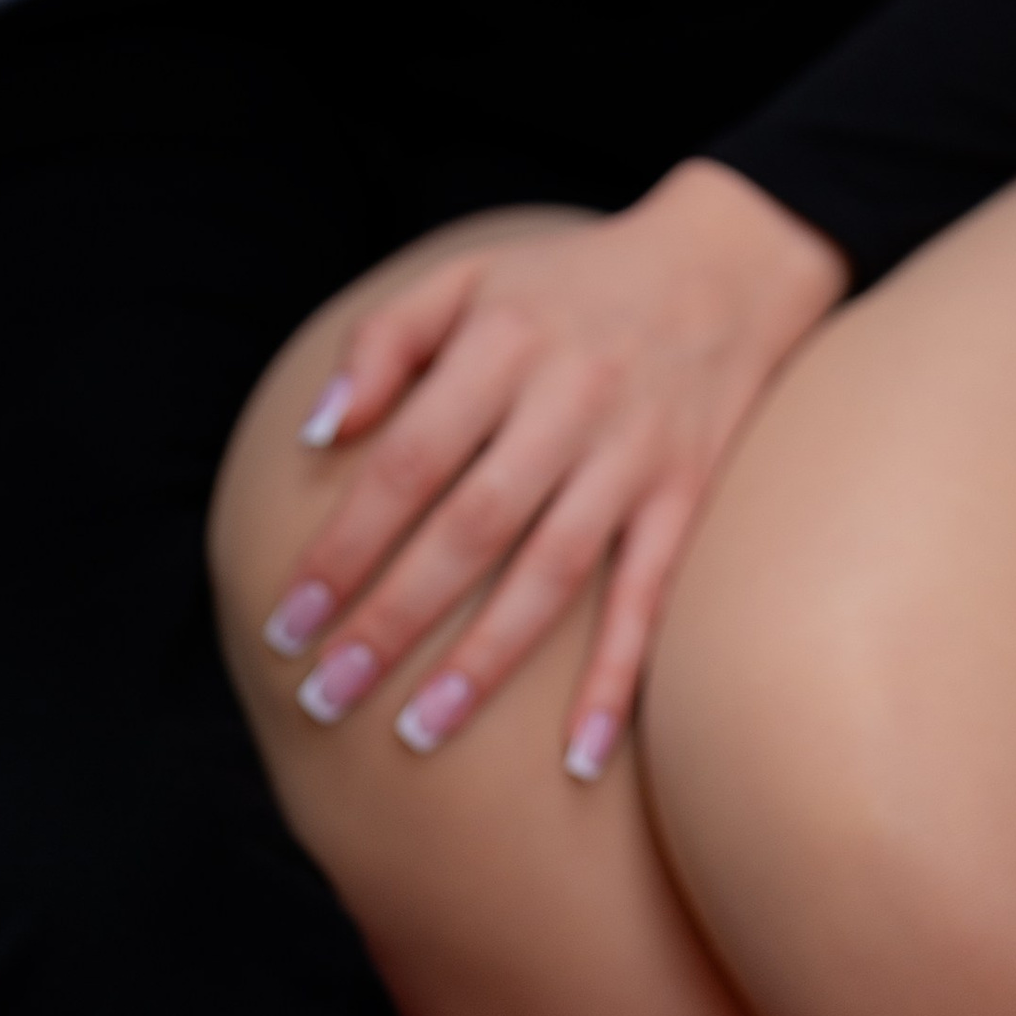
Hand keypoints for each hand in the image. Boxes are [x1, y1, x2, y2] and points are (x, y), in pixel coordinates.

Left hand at [266, 166, 847, 777]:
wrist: (727, 263)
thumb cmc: (572, 282)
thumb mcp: (471, 276)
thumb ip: (385, 339)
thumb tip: (317, 429)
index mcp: (502, 341)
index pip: (406, 460)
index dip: (343, 543)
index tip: (288, 618)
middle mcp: (568, 398)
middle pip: (468, 527)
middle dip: (392, 618)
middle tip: (326, 694)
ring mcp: (635, 453)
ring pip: (551, 572)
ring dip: (484, 661)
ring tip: (417, 733)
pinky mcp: (690, 494)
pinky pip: (651, 597)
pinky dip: (618, 676)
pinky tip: (578, 753)